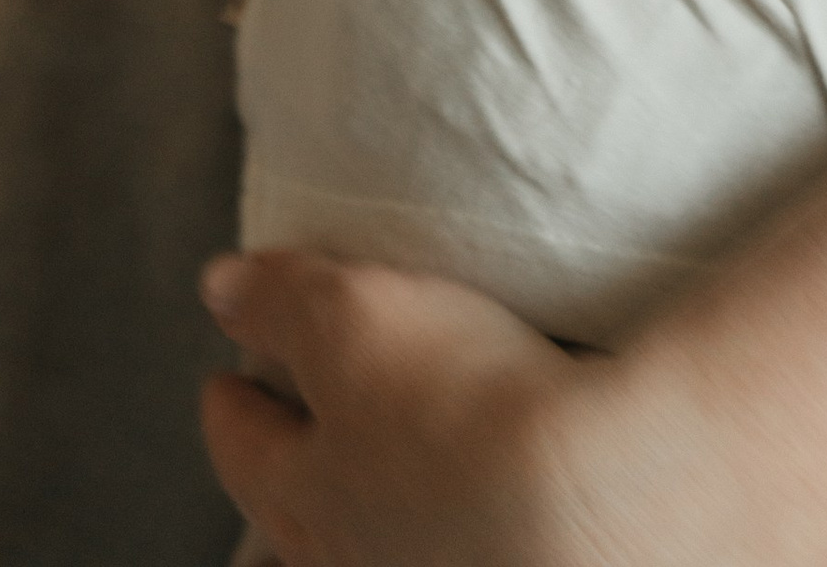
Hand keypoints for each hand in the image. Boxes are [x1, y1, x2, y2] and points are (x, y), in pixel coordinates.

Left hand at [199, 253, 645, 566]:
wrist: (606, 503)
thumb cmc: (462, 415)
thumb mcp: (354, 320)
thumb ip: (282, 300)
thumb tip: (220, 288)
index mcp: (306, 498)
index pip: (243, 448)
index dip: (229, 405)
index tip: (222, 381)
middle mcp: (358, 560)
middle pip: (296, 528)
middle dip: (285, 489)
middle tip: (284, 456)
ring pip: (370, 549)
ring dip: (364, 517)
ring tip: (377, 486)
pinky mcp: (512, 564)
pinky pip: (453, 547)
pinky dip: (443, 527)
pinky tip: (471, 508)